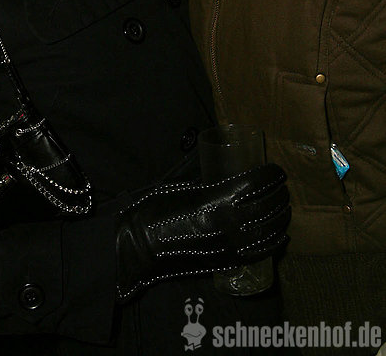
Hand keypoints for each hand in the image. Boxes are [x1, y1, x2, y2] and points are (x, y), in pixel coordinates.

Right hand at [115, 163, 288, 301]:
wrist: (143, 245)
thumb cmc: (158, 209)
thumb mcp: (184, 185)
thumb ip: (208, 180)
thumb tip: (221, 167)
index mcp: (216, 199)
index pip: (255, 184)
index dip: (271, 176)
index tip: (278, 170)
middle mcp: (228, 222)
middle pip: (266, 206)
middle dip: (280, 194)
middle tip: (283, 187)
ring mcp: (230, 244)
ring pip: (268, 229)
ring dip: (281, 216)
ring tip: (285, 207)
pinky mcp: (227, 261)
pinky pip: (259, 253)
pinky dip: (275, 243)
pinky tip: (282, 235)